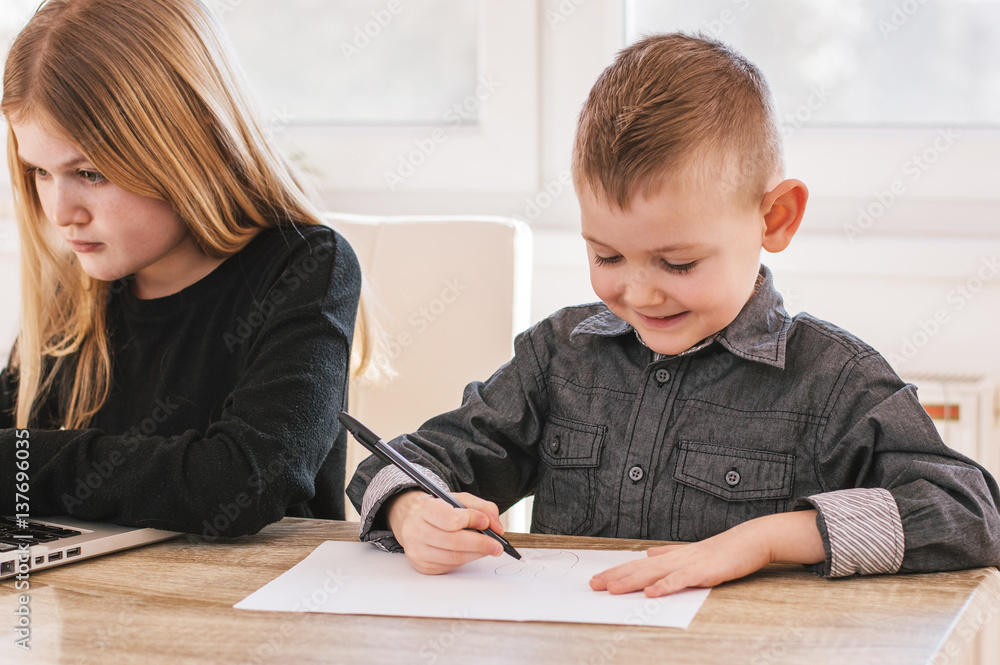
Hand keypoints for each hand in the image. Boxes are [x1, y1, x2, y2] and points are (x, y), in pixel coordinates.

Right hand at [385, 489, 504, 574]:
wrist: (413, 521)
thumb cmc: (439, 509)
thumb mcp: (459, 499)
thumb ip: (482, 508)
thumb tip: (497, 527)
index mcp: (424, 509)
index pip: (451, 519)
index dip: (471, 520)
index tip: (486, 522)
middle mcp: (416, 531)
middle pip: (454, 542)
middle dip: (480, 544)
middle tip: (497, 545)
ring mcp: (417, 551)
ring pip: (454, 557)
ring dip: (476, 554)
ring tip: (488, 548)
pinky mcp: (423, 566)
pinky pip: (450, 566)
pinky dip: (465, 559)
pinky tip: (471, 552)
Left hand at [589, 510, 823, 596]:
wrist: (751, 540)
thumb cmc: (724, 549)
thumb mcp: (693, 553)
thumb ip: (670, 554)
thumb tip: (649, 554)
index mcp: (673, 556)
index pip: (639, 565)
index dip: (617, 571)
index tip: (597, 579)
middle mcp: (677, 557)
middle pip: (640, 568)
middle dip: (616, 577)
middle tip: (594, 585)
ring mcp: (691, 563)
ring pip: (655, 573)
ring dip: (632, 582)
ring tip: (613, 589)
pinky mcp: (706, 570)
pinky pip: (683, 580)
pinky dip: (666, 586)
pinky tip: (652, 593)